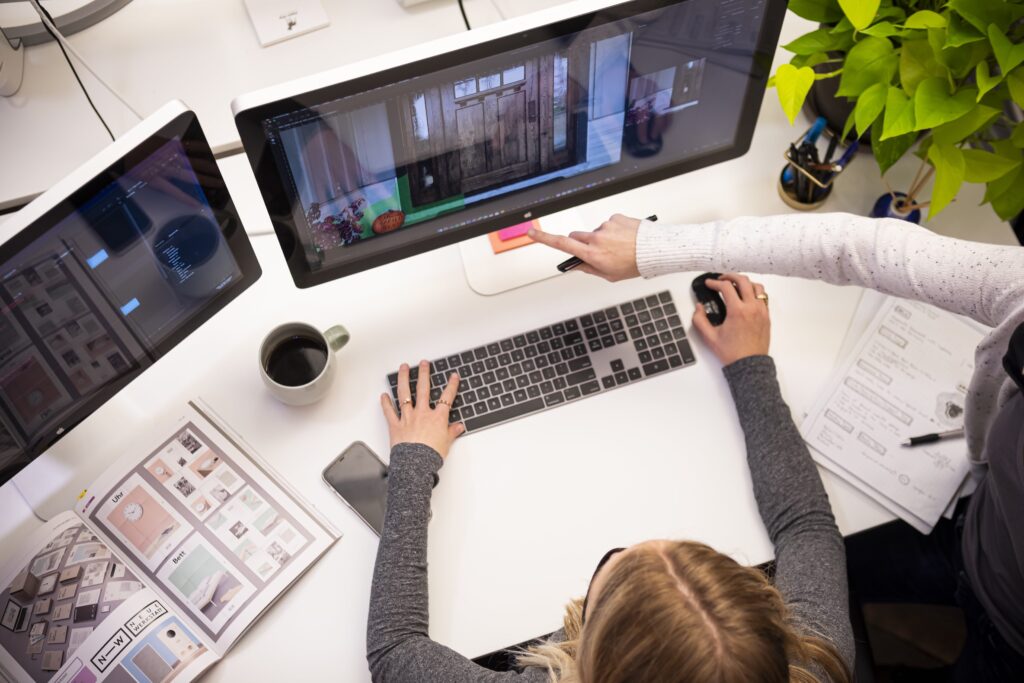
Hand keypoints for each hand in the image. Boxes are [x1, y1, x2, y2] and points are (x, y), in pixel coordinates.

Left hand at [379, 361, 464, 457]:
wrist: (415, 465)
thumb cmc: (430, 456)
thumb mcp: (447, 443)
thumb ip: (452, 432)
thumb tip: (459, 427)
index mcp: (437, 418)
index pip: (447, 397)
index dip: (452, 385)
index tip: (453, 376)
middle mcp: (422, 413)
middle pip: (424, 389)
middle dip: (424, 374)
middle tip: (424, 363)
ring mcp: (407, 417)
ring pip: (404, 394)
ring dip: (403, 379)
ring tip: (403, 368)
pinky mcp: (395, 425)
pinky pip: (389, 412)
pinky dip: (385, 403)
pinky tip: (384, 395)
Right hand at [527, 213, 642, 281]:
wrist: (655, 250)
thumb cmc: (634, 264)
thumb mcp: (610, 275)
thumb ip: (590, 269)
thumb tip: (576, 265)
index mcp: (592, 255)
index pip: (561, 244)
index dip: (544, 239)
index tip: (532, 233)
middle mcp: (596, 238)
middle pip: (575, 236)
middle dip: (580, 243)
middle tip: (593, 251)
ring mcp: (605, 227)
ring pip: (594, 231)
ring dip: (601, 238)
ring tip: (619, 247)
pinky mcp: (615, 218)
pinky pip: (609, 224)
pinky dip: (614, 231)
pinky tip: (625, 238)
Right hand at [692, 274, 770, 365]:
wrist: (749, 365)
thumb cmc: (732, 353)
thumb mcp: (709, 337)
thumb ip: (699, 320)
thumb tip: (699, 308)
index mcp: (737, 311)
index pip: (726, 287)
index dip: (714, 282)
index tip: (709, 284)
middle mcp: (751, 308)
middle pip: (743, 281)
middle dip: (730, 276)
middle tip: (721, 279)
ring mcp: (761, 311)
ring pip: (756, 286)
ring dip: (745, 282)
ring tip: (735, 285)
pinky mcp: (766, 316)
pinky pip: (763, 297)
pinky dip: (754, 292)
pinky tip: (746, 296)